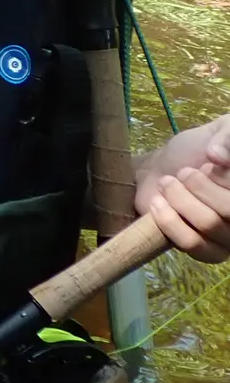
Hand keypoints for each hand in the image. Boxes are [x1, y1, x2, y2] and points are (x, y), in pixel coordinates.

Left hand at [135, 114, 229, 262]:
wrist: (163, 169)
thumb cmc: (199, 149)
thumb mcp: (223, 129)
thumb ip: (228, 136)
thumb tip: (217, 155)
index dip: (222, 178)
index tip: (210, 164)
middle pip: (228, 210)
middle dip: (199, 185)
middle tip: (184, 172)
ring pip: (210, 225)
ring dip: (181, 199)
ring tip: (169, 183)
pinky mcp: (209, 252)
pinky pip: (194, 245)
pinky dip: (170, 221)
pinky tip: (159, 203)